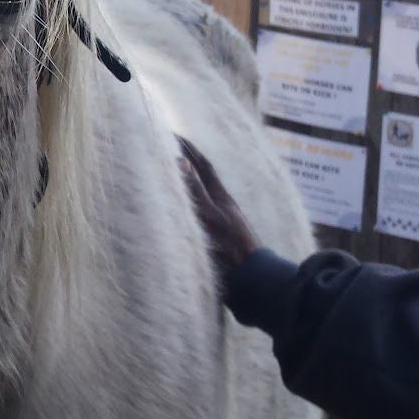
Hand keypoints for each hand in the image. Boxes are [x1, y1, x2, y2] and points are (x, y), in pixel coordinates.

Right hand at [177, 137, 259, 295]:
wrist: (252, 284)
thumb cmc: (232, 250)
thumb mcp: (211, 217)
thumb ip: (196, 191)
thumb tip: (180, 161)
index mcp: (221, 198)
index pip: (202, 165)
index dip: (188, 148)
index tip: (171, 134)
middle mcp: (222, 207)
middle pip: (202, 178)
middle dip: (185, 161)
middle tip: (166, 150)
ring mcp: (220, 223)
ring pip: (200, 196)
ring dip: (185, 183)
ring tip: (168, 176)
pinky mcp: (217, 239)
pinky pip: (197, 214)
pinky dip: (185, 205)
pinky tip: (178, 212)